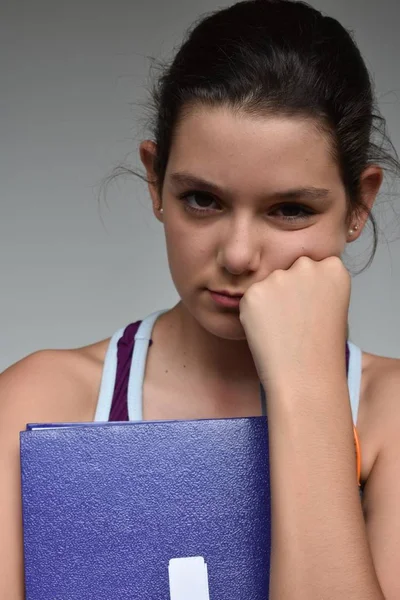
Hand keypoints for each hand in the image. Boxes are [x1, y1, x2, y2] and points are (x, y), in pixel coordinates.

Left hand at [239, 256, 350, 392]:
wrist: (306, 377)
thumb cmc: (323, 350)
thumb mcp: (334, 308)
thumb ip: (317, 286)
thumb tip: (295, 282)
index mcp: (333, 268)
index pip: (314, 266)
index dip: (309, 289)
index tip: (311, 308)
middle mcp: (307, 266)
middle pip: (289, 270)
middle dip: (288, 290)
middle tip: (294, 321)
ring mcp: (279, 278)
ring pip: (268, 285)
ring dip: (270, 302)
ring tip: (283, 331)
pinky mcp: (254, 292)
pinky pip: (251, 299)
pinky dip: (254, 314)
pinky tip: (269, 333)